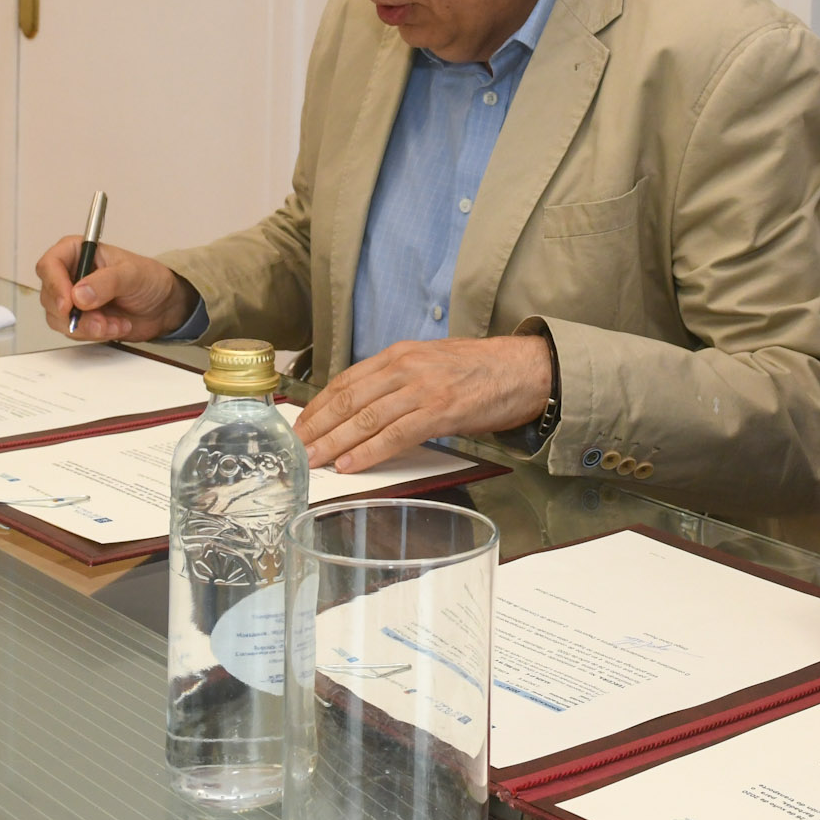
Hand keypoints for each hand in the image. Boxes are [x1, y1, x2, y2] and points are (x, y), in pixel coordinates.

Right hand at [32, 236, 190, 340]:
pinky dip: (94, 334)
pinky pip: (74, 332)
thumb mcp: (132, 274)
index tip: (67, 303)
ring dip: (87, 327)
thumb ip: (106, 282)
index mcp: (77, 252)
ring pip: (59, 319)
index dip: (54, 285)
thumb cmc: (149, 279)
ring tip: (114, 323)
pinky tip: (116, 326)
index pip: (49, 265)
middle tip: (99, 320)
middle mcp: (70, 275)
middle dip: (75, 314)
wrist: (162, 306)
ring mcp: (72, 300)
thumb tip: (79, 295)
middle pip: (50, 297)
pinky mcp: (80, 320)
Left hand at [294, 335, 549, 473]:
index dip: (318, 406)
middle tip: (295, 449)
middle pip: (349, 400)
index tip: (299, 426)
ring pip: (366, 418)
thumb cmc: (479, 371)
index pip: (346, 381)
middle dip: (318, 427)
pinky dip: (369, 451)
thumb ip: (397, 382)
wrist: (525, 368)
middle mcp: (406, 367)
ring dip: (335, 443)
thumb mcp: (429, 364)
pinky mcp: (442, 411)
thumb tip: (363, 411)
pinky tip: (350, 464)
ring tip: (314, 461)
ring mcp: (423, 388)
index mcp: (399, 355)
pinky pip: (396, 434)